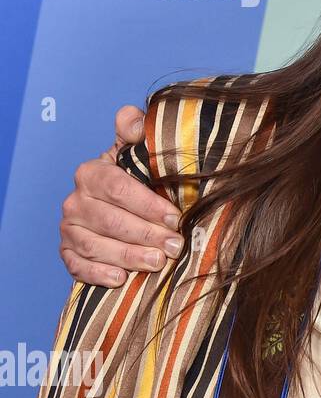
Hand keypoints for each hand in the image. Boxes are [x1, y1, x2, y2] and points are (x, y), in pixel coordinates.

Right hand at [59, 105, 183, 286]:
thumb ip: (136, 131)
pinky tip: (121, 279)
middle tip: (175, 245)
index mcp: (91, 173)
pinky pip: (77, 266)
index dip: (148, 205)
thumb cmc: (134, 177)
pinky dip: (98, 274)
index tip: (175, 217)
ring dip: (129, 256)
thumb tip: (132, 118)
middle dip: (146, 235)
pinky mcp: (67, 252)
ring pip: (96, 245)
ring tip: (158, 262)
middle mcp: (75, 200)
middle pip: (111, 221)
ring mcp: (69, 228)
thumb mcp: (136, 151)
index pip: (118, 188)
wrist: (116, 201)